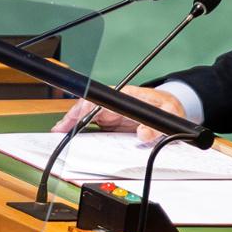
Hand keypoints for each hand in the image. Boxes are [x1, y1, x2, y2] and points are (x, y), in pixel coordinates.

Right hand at [50, 85, 186, 141]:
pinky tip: (70, 136)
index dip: (85, 108)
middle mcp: (115, 102)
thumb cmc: (168, 106)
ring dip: (72, 123)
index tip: (76, 118)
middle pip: (87, 106)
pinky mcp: (111, 120)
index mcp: (126, 95)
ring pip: (86, 114)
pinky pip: (92, 123)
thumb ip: (156, 126)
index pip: (100, 99)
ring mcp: (112, 111)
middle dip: (71, 117)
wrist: (171, 110)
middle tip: (59, 130)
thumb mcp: (168, 114)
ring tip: (59, 134)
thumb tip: (143, 134)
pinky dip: (80, 129)